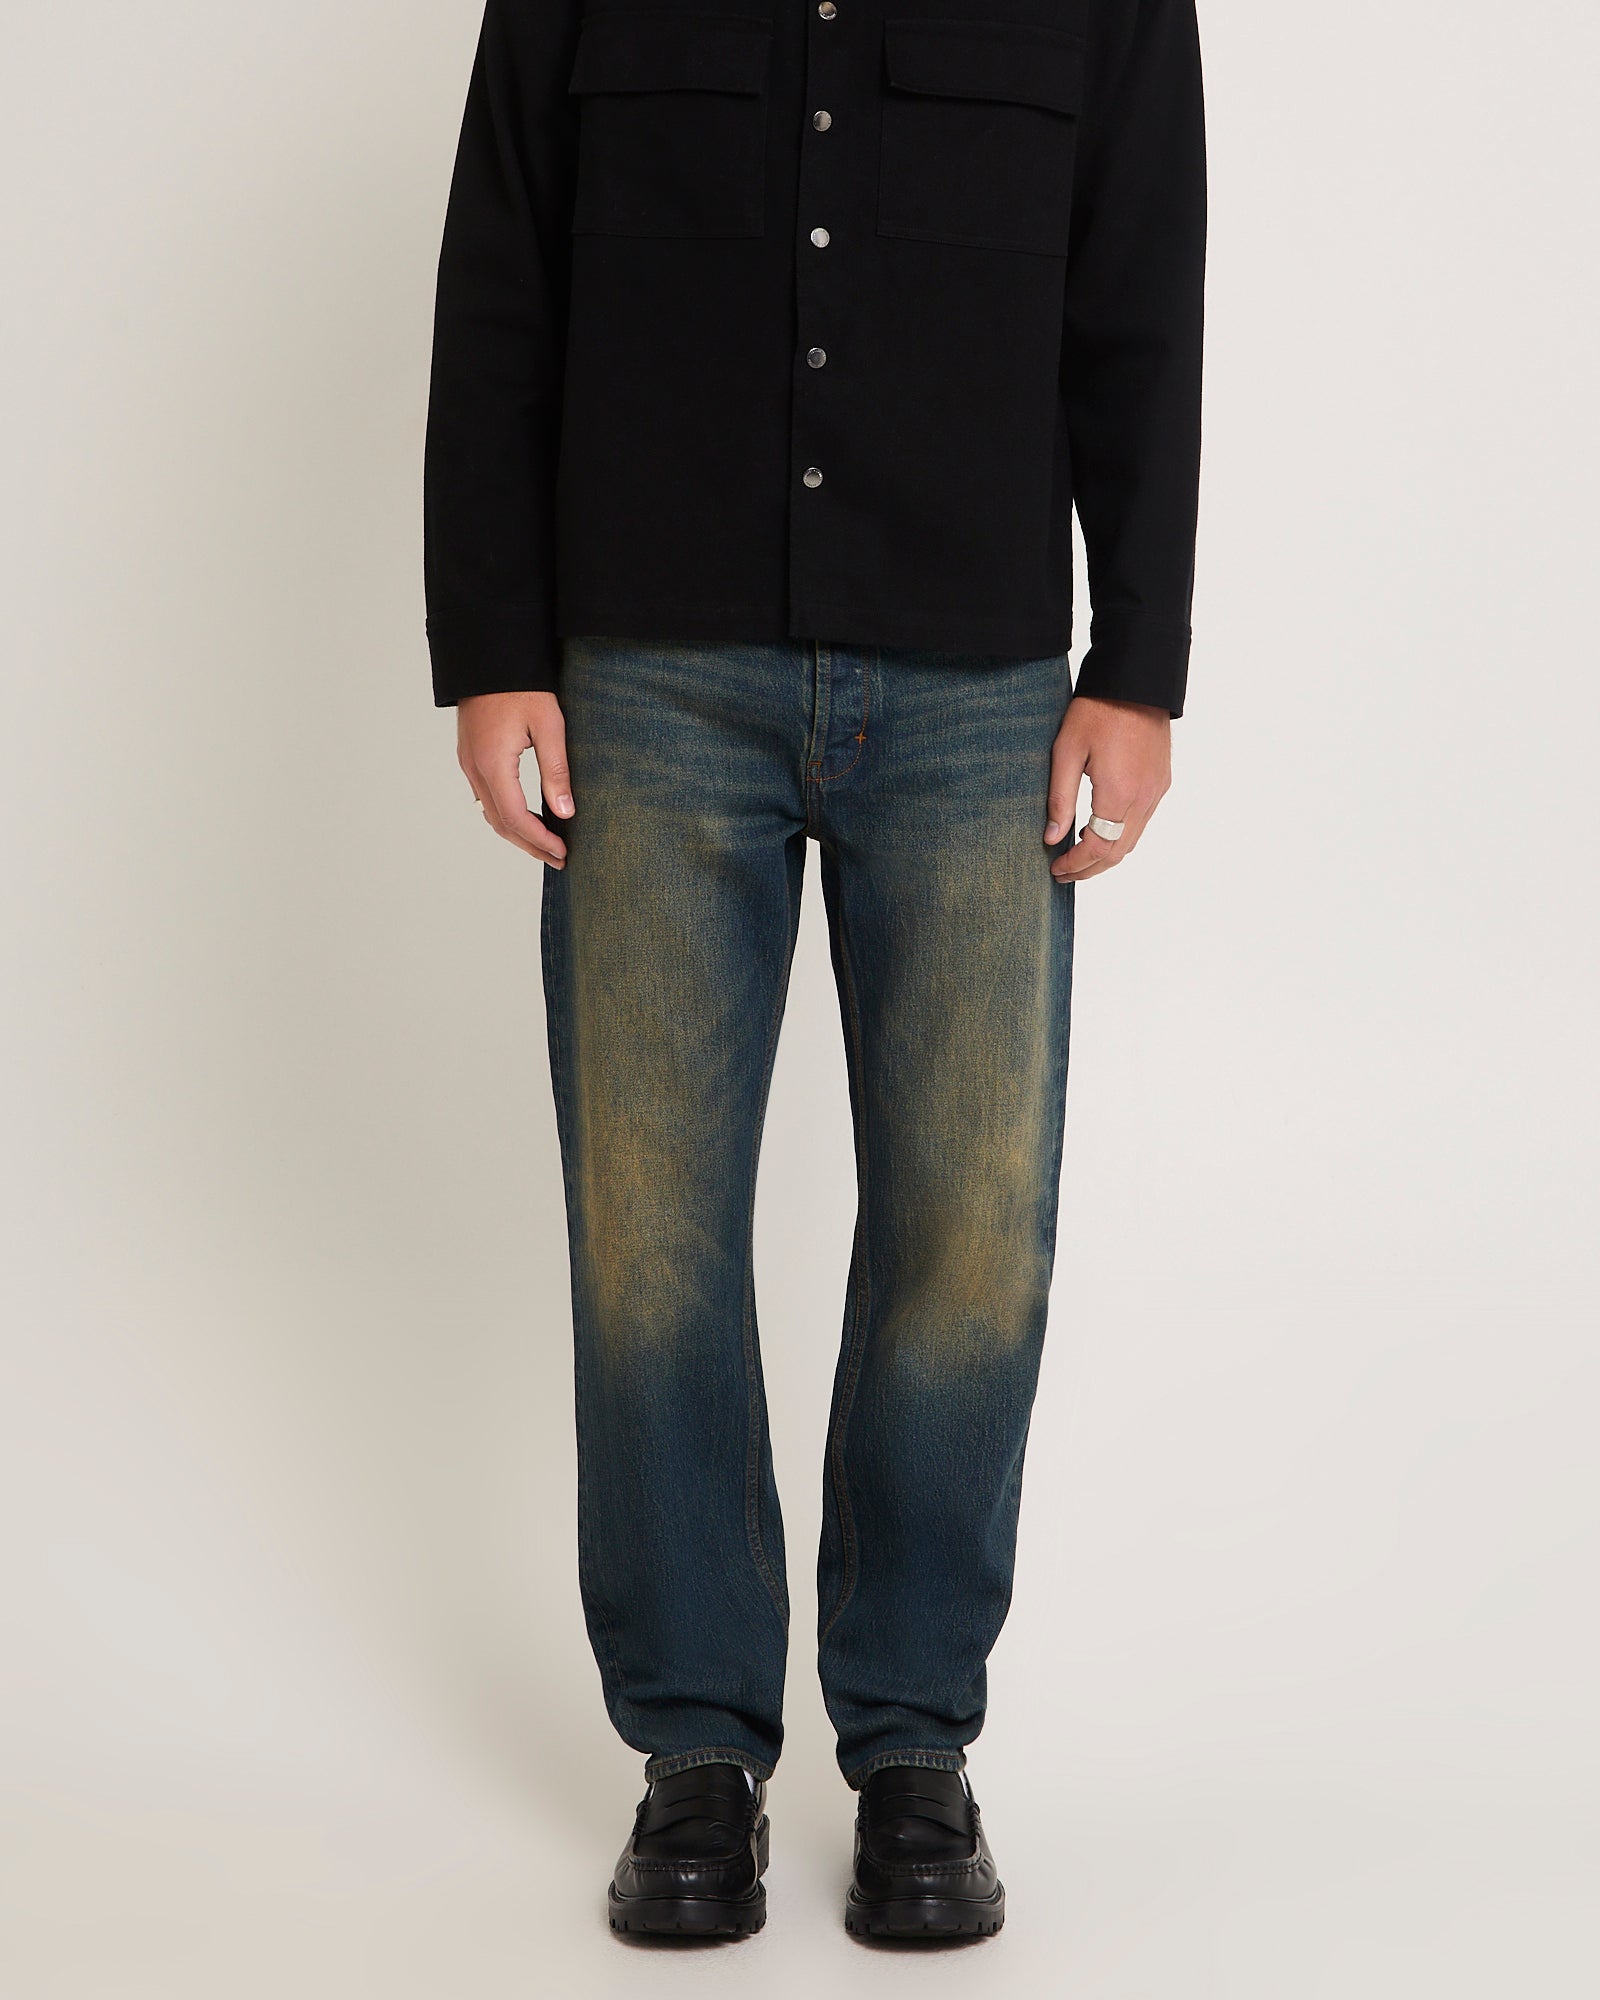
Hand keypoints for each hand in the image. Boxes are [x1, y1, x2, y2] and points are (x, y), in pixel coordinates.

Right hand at [457, 691, 573, 866]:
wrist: (489, 656)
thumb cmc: (523, 686)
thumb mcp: (549, 725)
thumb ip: (556, 771)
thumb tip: (565, 812)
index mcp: (493, 764)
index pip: (516, 818)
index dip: (540, 840)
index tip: (562, 852)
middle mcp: (475, 769)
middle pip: (500, 823)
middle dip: (530, 845)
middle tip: (558, 859)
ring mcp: (468, 763)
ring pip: (490, 813)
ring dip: (517, 833)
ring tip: (545, 845)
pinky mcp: (470, 756)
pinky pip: (485, 797)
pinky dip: (506, 815)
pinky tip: (526, 817)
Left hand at [1044, 695, 1170, 883]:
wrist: (1137, 682)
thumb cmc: (1097, 710)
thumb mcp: (1066, 751)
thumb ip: (1059, 798)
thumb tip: (1052, 838)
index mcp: (1119, 793)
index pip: (1097, 847)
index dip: (1076, 864)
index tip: (1056, 869)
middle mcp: (1144, 798)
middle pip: (1117, 852)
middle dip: (1089, 868)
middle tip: (1063, 873)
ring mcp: (1156, 791)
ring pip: (1132, 840)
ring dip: (1106, 855)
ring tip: (1078, 857)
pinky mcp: (1161, 782)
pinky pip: (1142, 822)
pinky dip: (1121, 837)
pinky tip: (1101, 832)